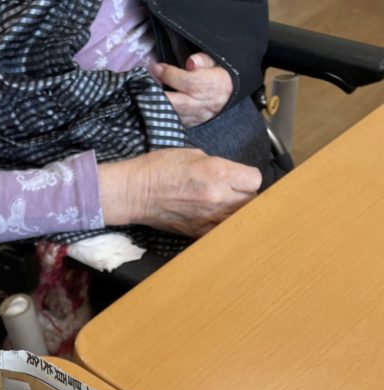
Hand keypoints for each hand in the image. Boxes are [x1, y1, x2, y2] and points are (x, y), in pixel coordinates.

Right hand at [98, 148, 260, 236]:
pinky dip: (222, 227)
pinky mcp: (197, 232)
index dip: (248, 177)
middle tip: (234, 192)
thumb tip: (230, 177)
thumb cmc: (159, 169)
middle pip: (251, 201)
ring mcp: (208, 218)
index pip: (255, 180)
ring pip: (240, 220)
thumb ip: (218, 166)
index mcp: (217, 172)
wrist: (136, 193)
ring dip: (236, 214)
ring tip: (226, 208)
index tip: (240, 177)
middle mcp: (217, 198)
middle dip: (245, 196)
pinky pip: (222, 232)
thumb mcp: (194, 154)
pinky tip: (215, 220)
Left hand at [150, 52, 232, 127]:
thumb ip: (203, 59)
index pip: (188, 81)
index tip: (155, 67)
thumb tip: (191, 62)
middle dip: (160, 96)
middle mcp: (204, 103)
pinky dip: (165, 118)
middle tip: (145, 87)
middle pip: (180, 103)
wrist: (231, 92)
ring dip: (160, 109)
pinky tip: (153, 110)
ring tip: (145, 99)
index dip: (170, 74)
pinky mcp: (194, 123)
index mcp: (211, 84)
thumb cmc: (220, 71)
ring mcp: (198, 116)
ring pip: (177, 116)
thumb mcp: (216, 59)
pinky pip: (178, 123)